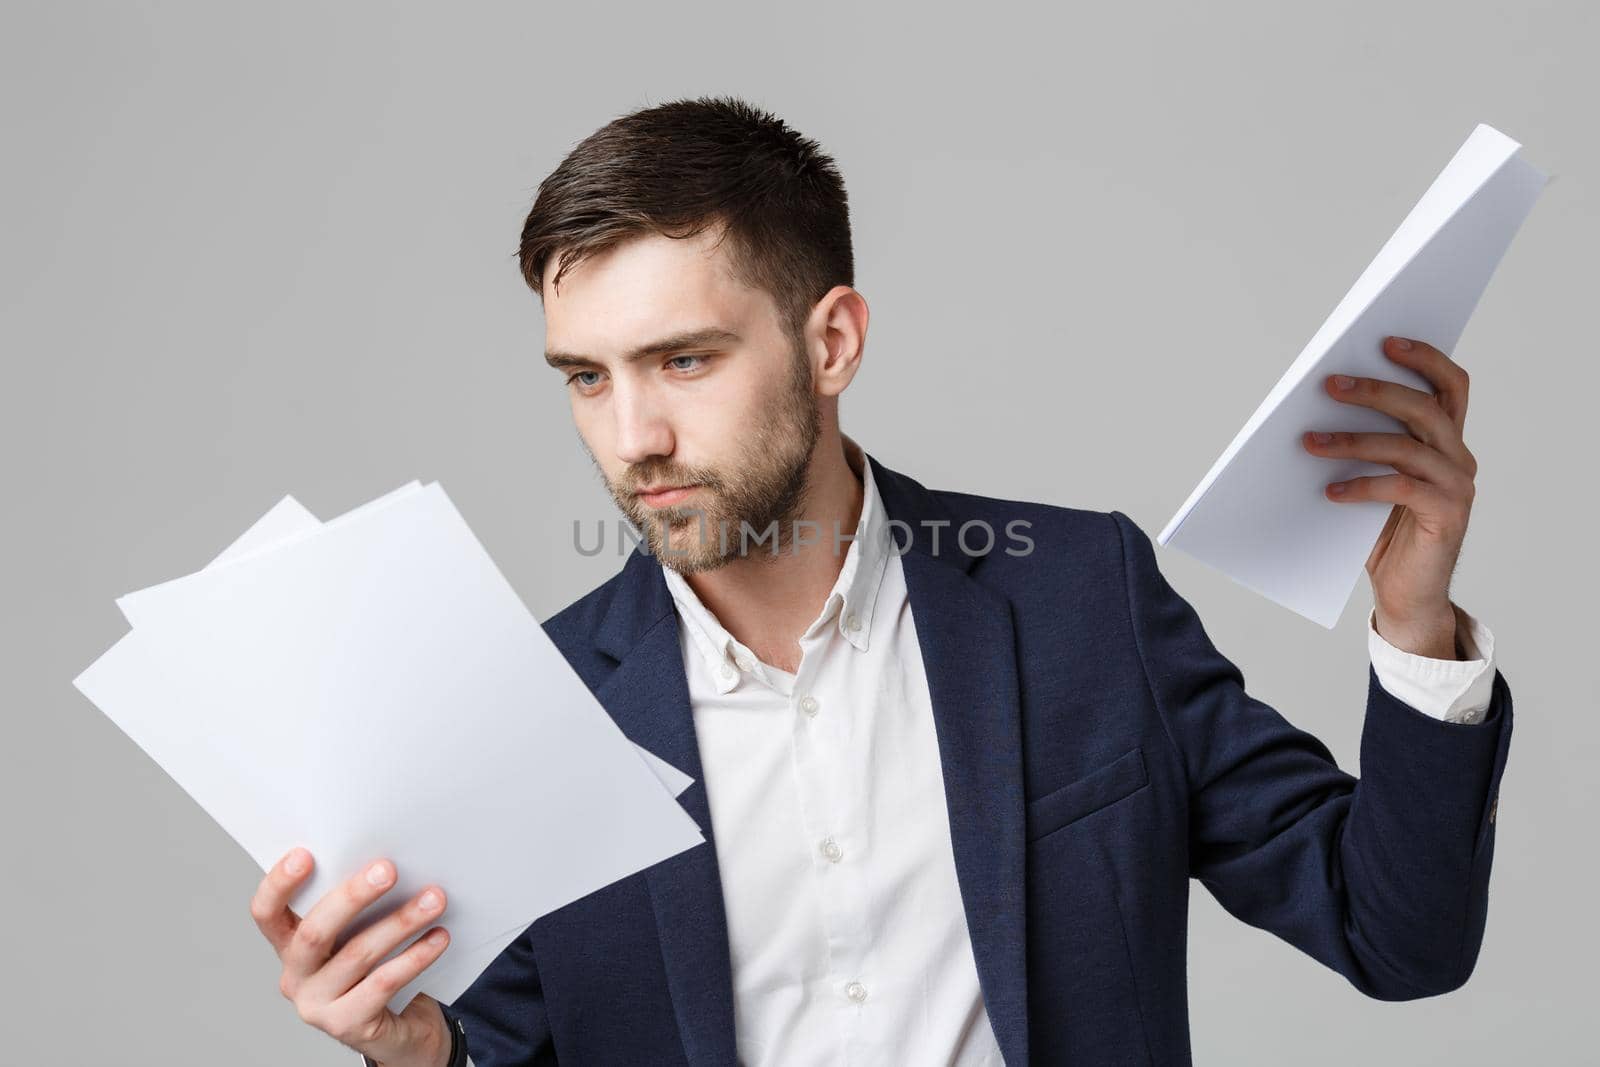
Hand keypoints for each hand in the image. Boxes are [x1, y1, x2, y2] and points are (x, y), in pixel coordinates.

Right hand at [251, 848, 452, 1066]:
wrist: (401, 1029)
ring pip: (358, 954)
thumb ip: (360, 906)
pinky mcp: (347, 1025)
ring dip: (400, 922)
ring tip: (434, 899)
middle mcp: (295, 977)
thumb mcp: (360, 933)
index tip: (306, 854)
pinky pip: (384, 983)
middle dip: (353, 897)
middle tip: (388, 869)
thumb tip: (388, 862)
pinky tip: (438, 937)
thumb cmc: (378, 968)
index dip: (279, 884)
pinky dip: (415, 957)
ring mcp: (317, 1006)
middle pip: (314, 932)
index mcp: (290, 945)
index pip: (267, 913)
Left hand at [1302, 335, 1476, 658]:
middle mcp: (1458, 457)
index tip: (1384, 340)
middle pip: (1424, 407)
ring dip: (1353, 438)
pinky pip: (1401, 488)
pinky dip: (1361, 486)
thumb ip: (1359, 445)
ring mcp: (1457, 487)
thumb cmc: (1381, 532)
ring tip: (1310, 441)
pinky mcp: (1446, 517)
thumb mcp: (1368, 480)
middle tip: (1329, 384)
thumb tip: (1311, 408)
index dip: (1424, 358)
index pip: (1450, 386)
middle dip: (1375, 390)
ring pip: (1407, 445)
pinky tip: (1329, 492)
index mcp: (1446, 440)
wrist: (1405, 595)